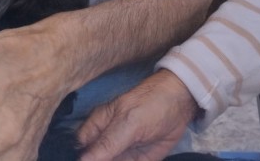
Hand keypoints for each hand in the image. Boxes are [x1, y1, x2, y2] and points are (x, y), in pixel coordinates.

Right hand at [77, 70, 197, 160]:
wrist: (182, 105)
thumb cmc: (150, 105)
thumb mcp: (128, 123)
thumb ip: (107, 143)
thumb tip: (83, 160)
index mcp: (97, 126)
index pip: (79, 147)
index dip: (77, 158)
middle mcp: (106, 141)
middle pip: (93, 159)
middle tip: (118, 159)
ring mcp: (121, 153)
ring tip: (128, 158)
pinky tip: (136, 159)